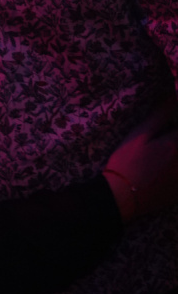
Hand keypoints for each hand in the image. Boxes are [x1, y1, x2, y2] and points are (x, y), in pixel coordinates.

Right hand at [103, 103, 177, 220]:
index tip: (168, 127)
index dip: (175, 122)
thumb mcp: (138, 135)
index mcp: (176, 145)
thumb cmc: (127, 162)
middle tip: (163, 140)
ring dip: (174, 156)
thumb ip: (159, 115)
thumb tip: (171, 95)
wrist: (121, 197)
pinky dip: (174, 173)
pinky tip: (163, 172)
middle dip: (173, 139)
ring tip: (159, 157)